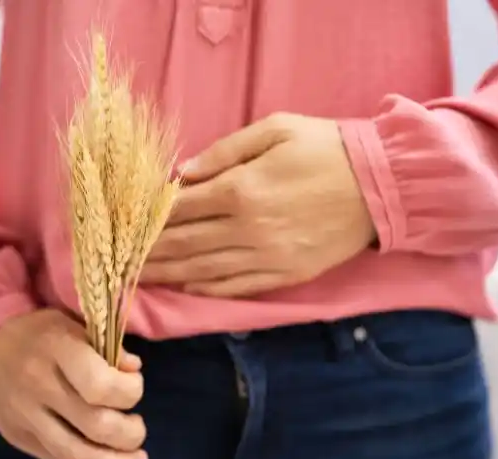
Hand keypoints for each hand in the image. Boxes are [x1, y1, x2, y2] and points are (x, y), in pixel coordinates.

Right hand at [0, 309, 146, 458]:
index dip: (129, 392)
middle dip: (129, 433)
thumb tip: (133, 369)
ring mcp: (24, 416)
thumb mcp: (72, 323)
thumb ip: (106, 347)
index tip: (134, 385)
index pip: (100, 385)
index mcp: (56, 349)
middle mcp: (39, 385)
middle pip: (95, 425)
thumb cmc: (38, 332)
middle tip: (138, 427)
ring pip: (76, 455)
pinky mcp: (16, 437)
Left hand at [141, 112, 374, 296]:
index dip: (148, 216)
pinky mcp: (285, 276)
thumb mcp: (275, 129)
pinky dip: (205, 290)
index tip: (124, 221)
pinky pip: (236, 288)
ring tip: (136, 278)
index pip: (180, 208)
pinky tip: (184, 287)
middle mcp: (248, 230)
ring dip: (166, 274)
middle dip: (146, 250)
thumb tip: (183, 173)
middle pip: (184, 243)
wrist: (382, 186)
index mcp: (241, 190)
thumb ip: (224, 151)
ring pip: (203, 271)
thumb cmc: (326, 149)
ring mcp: (267, 258)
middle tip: (115, 257)